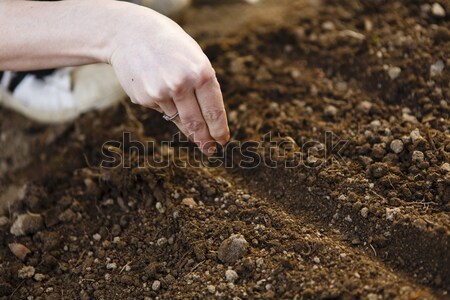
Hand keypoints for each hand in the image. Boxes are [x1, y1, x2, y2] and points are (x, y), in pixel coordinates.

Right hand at [109, 6, 229, 153]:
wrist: (129, 33)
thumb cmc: (170, 47)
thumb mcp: (194, 59)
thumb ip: (203, 87)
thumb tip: (207, 121)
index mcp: (201, 72)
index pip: (214, 111)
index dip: (219, 130)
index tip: (222, 141)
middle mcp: (181, 84)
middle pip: (196, 123)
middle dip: (204, 139)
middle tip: (209, 150)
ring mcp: (161, 93)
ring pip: (178, 119)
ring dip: (183, 120)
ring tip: (180, 104)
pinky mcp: (144, 98)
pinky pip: (161, 109)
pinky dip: (164, 103)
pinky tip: (157, 85)